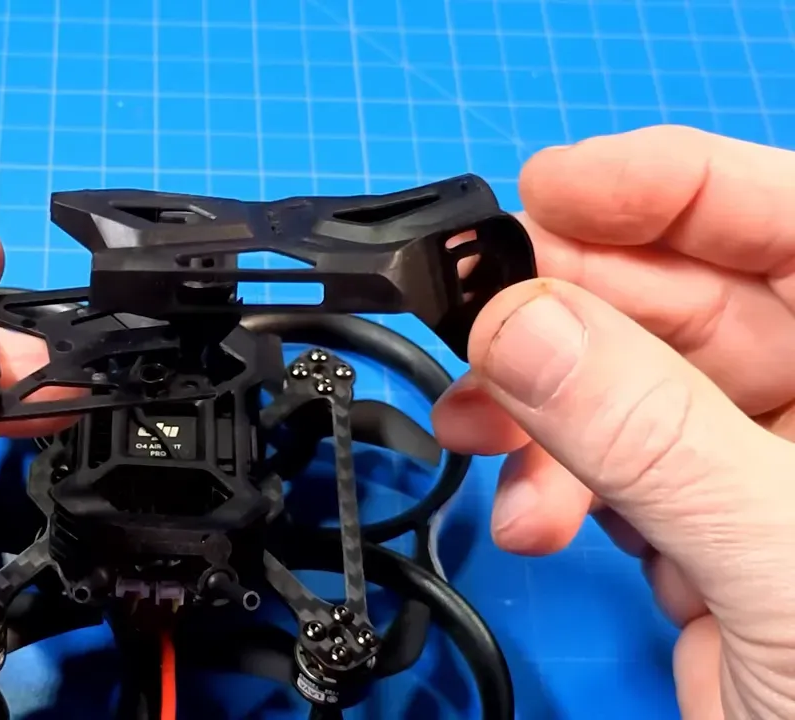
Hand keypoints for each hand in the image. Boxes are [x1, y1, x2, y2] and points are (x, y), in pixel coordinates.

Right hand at [433, 125, 794, 718]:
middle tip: (476, 323)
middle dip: (570, 314)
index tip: (549, 191)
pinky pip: (615, 470)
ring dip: (543, 413)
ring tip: (479, 436)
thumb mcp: (784, 558)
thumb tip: (524, 324)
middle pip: (688, 301)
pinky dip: (555, 483)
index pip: (789, 219)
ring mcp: (768, 473)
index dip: (670, 187)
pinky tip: (536, 516)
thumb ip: (652, 434)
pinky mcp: (711, 536)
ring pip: (633, 389)